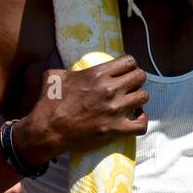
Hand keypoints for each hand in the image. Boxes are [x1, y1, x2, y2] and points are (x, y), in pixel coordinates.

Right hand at [14, 55, 148, 164]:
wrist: (48, 131)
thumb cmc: (50, 103)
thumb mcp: (55, 76)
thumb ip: (68, 68)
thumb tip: (71, 68)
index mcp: (97, 74)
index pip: (129, 62)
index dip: (129, 66)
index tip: (124, 72)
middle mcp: (109, 89)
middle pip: (140, 77)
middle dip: (136, 80)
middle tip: (129, 87)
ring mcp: (115, 110)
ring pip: (143, 97)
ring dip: (139, 99)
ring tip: (131, 102)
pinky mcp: (116, 129)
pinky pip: (141, 124)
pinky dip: (142, 121)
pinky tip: (136, 118)